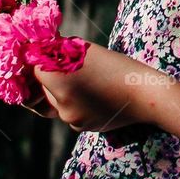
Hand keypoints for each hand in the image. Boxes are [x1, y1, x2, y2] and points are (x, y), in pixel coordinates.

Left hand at [29, 42, 148, 132]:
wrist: (144, 94)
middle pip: (45, 88)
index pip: (35, 70)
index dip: (42, 61)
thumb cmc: (115, 66)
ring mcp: (71, 120)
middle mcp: (60, 105)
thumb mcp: (83, 50)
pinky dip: (77, 103)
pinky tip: (96, 94)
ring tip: (89, 81)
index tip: (52, 55)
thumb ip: (57, 52)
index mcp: (58, 82)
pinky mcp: (82, 128)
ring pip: (57, 102)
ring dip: (64, 91)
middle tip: (74, 67)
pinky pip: (71, 112)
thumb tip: (37, 50)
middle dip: (53, 78)